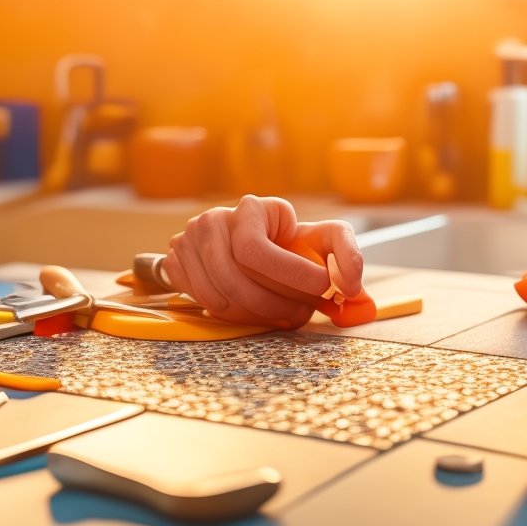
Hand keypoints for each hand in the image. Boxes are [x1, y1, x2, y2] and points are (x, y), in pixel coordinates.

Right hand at [162, 195, 362, 327]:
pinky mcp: (176, 263)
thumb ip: (347, 253)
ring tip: (285, 315)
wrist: (251, 244)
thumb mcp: (325, 238)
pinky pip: (204, 304)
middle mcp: (212, 220)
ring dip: (257, 316)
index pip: (256, 249)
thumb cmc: (293, 243)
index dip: (290, 275)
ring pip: (218, 297)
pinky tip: (259, 313)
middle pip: (235, 279)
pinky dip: (236, 317)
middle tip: (303, 314)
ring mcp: (188, 242)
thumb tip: (350, 287)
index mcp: (251, 207)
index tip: (322, 289)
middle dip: (275, 304)